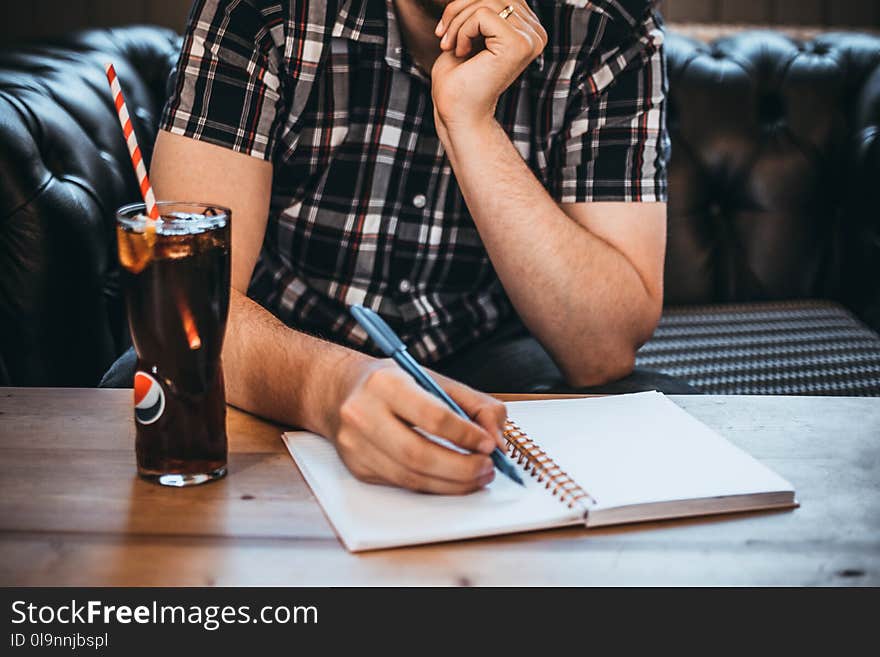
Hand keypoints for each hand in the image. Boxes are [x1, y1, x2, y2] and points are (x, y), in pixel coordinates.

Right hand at [330, 359, 507, 493]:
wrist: (339, 391)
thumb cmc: (392, 383)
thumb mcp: (433, 378)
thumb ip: (474, 404)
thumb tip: (497, 440)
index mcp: (385, 383)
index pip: (432, 416)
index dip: (466, 435)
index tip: (489, 444)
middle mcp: (363, 414)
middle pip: (419, 454)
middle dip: (462, 468)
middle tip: (487, 468)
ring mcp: (355, 445)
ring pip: (411, 477)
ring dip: (452, 483)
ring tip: (476, 477)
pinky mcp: (357, 467)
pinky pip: (402, 484)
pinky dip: (433, 486)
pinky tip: (451, 480)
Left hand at [431, 0, 546, 131]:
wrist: (458, 112)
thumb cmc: (458, 78)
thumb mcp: (470, 29)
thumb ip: (480, 6)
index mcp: (529, 29)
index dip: (466, 5)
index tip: (449, 33)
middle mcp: (536, 33)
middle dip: (458, 9)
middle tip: (444, 38)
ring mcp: (530, 39)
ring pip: (486, 1)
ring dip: (457, 22)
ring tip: (450, 46)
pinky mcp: (518, 45)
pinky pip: (483, 14)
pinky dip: (463, 31)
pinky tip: (461, 52)